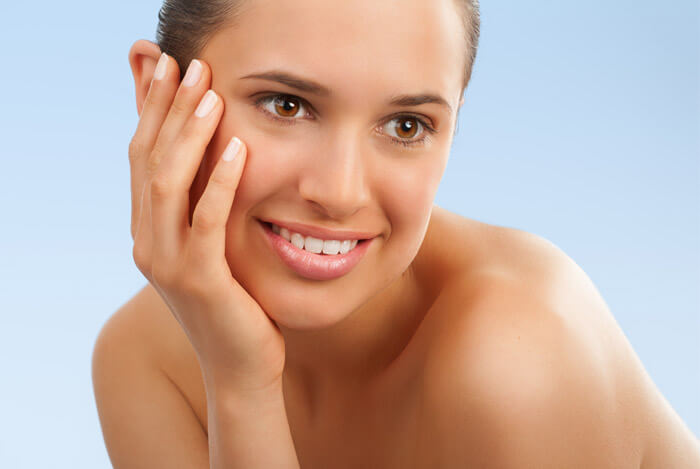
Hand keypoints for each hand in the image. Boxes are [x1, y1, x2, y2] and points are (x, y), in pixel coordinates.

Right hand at [128, 53, 284, 393]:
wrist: (240, 366)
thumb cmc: (234, 303)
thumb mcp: (211, 248)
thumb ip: (202, 207)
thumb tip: (206, 166)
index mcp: (149, 231)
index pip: (143, 157)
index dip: (151, 109)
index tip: (164, 66)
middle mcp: (148, 242)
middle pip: (148, 161)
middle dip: (166, 109)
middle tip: (189, 65)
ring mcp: (169, 263)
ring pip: (167, 184)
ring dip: (188, 135)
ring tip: (211, 94)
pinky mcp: (200, 279)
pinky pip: (206, 221)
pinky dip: (221, 182)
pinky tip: (239, 149)